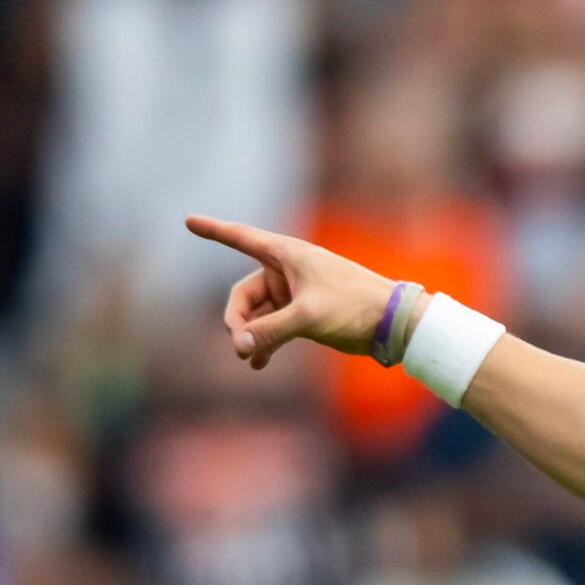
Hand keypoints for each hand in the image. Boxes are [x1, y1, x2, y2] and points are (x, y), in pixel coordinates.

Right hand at [184, 213, 412, 370]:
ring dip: (251, 335)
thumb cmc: (355, 308)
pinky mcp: (307, 314)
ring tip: (249, 358)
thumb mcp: (308, 317)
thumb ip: (270, 330)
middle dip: (238, 319)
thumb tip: (239, 346)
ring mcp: (297, 293)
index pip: (241, 238)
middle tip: (240, 345)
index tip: (188, 221)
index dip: (214, 231)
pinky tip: (258, 363)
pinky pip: (275, 326)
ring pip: (258, 313)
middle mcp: (289, 270)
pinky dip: (266, 342)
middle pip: (244, 293)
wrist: (395, 323)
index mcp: (287, 255)